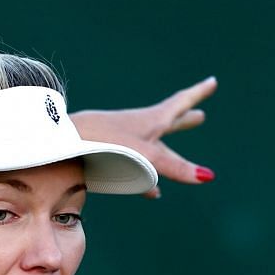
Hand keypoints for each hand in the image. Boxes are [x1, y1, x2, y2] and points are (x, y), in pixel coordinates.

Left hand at [72, 77, 217, 196]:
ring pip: (154, 150)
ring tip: (182, 164)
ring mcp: (124, 142)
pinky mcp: (110, 158)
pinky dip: (150, 179)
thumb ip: (174, 167)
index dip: (198, 94)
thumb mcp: (145, 156)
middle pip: (169, 124)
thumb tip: (207, 176)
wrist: (61, 145)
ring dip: (169, 155)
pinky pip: (138, 168)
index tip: (212, 81)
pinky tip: (153, 192)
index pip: (180, 104)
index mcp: (151, 121)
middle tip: (200, 117)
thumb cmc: (104, 144)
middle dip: (185, 122)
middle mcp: (139, 129)